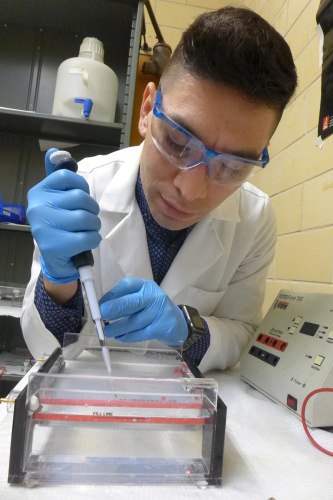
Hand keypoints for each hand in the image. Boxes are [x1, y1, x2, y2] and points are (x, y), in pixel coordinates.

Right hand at [27, 150, 100, 282]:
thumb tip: (55, 152)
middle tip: (87, 218)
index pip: (67, 176)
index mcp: (38, 192)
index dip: (81, 186)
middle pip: (80, 198)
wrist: (56, 259)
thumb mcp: (57, 199)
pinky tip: (86, 241)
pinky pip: (87, 237)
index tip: (80, 198)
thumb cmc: (61, 225)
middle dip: (91, 209)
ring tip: (87, 230)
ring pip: (86, 218)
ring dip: (93, 225)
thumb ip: (58, 176)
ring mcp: (44, 227)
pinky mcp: (54, 246)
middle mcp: (37, 207)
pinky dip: (93, 239)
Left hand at [99, 277, 187, 345]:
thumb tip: (101, 308)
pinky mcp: (162, 327)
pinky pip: (141, 333)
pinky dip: (128, 336)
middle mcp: (153, 296)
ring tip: (108, 331)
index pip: (126, 286)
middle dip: (114, 309)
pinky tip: (121, 337)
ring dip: (118, 328)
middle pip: (132, 302)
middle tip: (101, 316)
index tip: (99, 304)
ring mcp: (159, 312)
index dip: (111, 295)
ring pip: (134, 321)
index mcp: (145, 286)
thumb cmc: (153, 309)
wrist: (177, 322)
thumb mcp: (141, 298)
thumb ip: (123, 300)